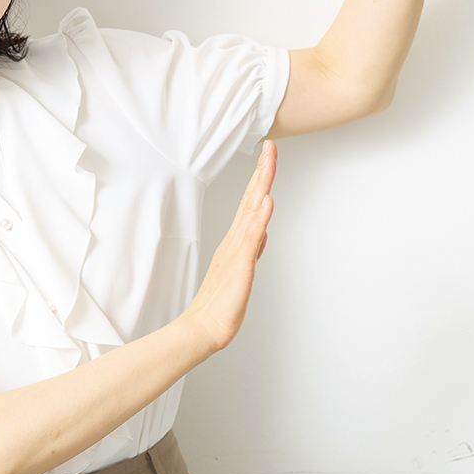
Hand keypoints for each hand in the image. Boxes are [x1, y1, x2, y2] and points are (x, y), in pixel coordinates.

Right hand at [179, 141, 275, 353]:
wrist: (203, 328)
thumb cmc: (221, 304)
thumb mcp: (242, 271)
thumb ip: (251, 249)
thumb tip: (261, 231)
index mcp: (236, 241)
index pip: (250, 203)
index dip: (259, 178)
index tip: (267, 156)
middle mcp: (235, 241)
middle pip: (251, 199)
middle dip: (262, 171)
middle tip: (270, 146)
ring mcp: (236, 251)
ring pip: (251, 211)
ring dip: (261, 185)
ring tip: (268, 161)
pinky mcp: (239, 265)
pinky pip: (251, 237)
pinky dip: (259, 218)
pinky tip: (266, 201)